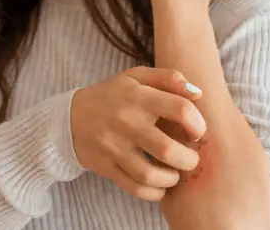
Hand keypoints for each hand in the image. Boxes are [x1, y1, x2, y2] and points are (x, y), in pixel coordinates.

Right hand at [70, 66, 206, 200]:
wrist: (70, 117)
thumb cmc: (113, 95)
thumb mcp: (137, 77)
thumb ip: (169, 78)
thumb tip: (198, 93)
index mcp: (139, 97)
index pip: (180, 110)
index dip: (198, 124)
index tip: (197, 132)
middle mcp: (126, 122)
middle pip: (167, 149)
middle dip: (189, 160)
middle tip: (190, 159)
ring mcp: (114, 147)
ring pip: (149, 175)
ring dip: (171, 179)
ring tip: (175, 174)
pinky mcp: (106, 166)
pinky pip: (134, 188)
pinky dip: (153, 193)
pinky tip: (160, 186)